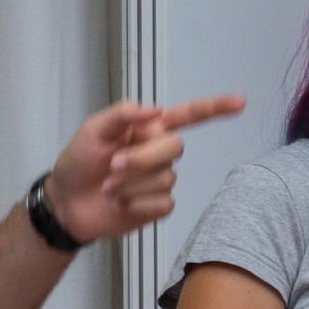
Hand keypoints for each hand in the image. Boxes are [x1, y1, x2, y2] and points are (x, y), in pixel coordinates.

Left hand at [44, 94, 245, 242]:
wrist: (67, 203)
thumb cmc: (78, 162)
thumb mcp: (92, 131)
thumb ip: (122, 115)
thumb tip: (155, 108)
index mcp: (148, 128)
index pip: (188, 115)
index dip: (215, 107)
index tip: (241, 102)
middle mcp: (159, 152)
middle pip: (175, 147)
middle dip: (141, 158)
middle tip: (112, 166)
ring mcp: (161, 179)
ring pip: (166, 178)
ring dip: (131, 184)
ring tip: (108, 188)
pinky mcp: (158, 206)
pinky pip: (164, 203)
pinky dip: (138, 204)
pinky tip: (121, 204)